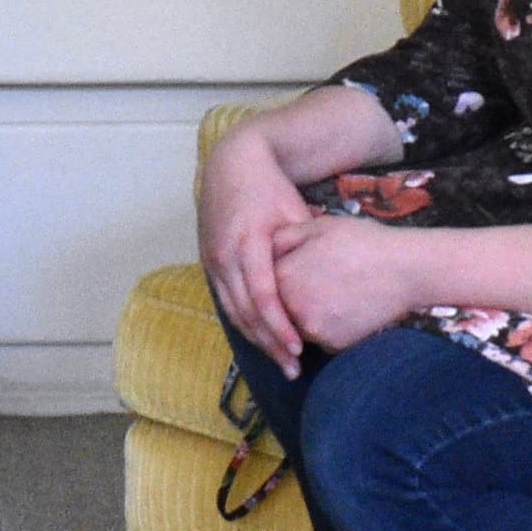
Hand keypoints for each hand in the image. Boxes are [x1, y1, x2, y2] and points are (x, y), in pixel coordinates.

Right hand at [195, 123, 312, 371]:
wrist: (232, 162)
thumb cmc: (270, 187)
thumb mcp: (294, 213)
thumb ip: (304, 249)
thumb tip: (322, 287)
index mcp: (248, 243)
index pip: (263, 297)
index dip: (280, 327)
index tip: (299, 349)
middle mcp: (225, 256)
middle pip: (246, 313)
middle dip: (270, 344)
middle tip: (293, 368)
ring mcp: (212, 260)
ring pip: (233, 312)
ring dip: (256, 339)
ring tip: (281, 361)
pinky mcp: (208, 262)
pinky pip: (225, 301)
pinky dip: (243, 322)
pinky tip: (262, 338)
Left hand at [269, 212, 422, 352]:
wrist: (405, 270)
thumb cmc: (363, 242)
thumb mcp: (319, 227)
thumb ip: (284, 238)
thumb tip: (266, 249)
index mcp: (284, 277)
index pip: (268, 281)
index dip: (286, 271)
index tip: (304, 265)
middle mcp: (292, 308)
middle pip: (282, 307)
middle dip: (296, 295)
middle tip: (325, 279)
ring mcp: (313, 330)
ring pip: (300, 325)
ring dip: (311, 313)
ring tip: (338, 291)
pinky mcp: (333, 345)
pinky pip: (322, 337)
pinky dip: (331, 327)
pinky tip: (349, 307)